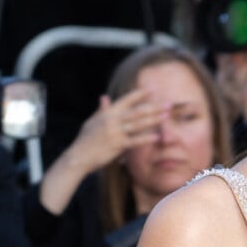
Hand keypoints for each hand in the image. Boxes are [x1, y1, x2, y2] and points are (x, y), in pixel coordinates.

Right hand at [39, 89, 168, 214]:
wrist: (77, 158)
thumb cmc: (85, 140)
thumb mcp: (92, 122)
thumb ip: (102, 110)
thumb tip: (104, 97)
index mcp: (108, 113)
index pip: (127, 100)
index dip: (140, 93)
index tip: (153, 88)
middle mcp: (113, 120)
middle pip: (137, 111)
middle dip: (154, 107)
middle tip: (168, 103)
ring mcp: (115, 132)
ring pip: (138, 124)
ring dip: (154, 120)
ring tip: (166, 116)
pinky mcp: (116, 145)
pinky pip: (134, 140)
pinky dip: (146, 138)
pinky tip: (156, 136)